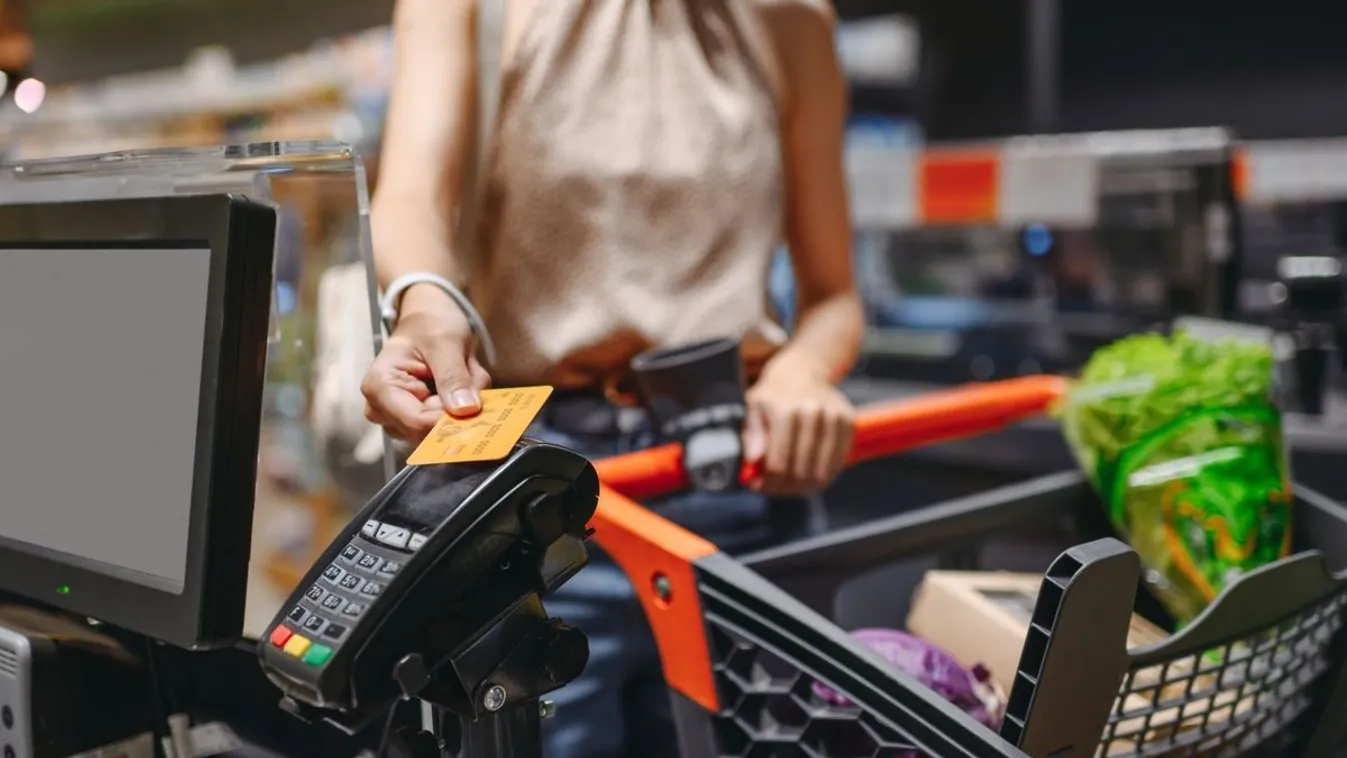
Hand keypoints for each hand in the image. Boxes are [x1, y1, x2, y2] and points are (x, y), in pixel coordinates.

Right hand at [361, 285, 491, 442]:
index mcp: (379, 387)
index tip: (477, 402)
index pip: (418, 423)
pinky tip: (460, 384)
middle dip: (460, 407)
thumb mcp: (445, 342)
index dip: (452, 418)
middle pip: (430, 431)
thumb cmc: (429, 323)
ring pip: (443, 430)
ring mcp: (397, 419)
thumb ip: (453, 376)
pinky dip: (463, 406)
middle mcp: (382, 410)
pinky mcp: (415, 422)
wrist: (427, 317)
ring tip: (462, 372)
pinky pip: (447, 426)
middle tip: (469, 373)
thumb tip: (464, 410)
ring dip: (464, 404)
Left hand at [741, 361, 853, 495]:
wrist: (803, 373)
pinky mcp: (848, 423)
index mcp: (785, 410)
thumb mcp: (752, 409)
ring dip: (803, 487)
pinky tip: (808, 474)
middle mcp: (813, 412)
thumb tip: (755, 460)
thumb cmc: (773, 397)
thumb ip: (752, 435)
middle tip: (774, 488)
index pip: (779, 463)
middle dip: (784, 487)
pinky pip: (837, 464)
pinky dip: (823, 476)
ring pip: (820, 473)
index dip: (768, 483)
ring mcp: (834, 418)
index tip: (759, 487)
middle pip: (800, 471)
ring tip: (790, 484)